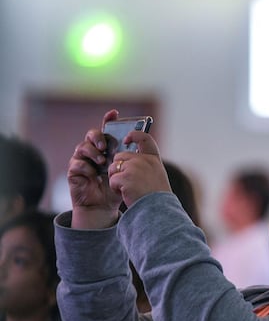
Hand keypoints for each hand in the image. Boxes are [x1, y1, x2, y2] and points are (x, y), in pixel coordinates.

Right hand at [68, 110, 121, 228]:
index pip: (106, 130)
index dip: (108, 120)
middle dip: (97, 137)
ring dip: (93, 152)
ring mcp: (82, 160)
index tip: (114, 113)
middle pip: (91, 134)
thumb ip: (132, 158)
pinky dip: (86, 167)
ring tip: (102, 162)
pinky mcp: (74, 171)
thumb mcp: (127, 172)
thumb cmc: (116, 187)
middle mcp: (93, 151)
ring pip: (82, 147)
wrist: (104, 207)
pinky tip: (93, 174)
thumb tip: (141, 142)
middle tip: (104, 146)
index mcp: (107, 149)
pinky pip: (77, 164)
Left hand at [107, 130, 168, 207]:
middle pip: (120, 157)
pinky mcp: (125, 177)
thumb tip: (126, 161)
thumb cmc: (157, 198)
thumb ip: (145, 165)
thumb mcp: (156, 176)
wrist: (158, 211)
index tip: (126, 138)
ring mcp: (134, 168)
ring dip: (116, 179)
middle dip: (119, 168)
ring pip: (113, 168)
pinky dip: (116, 188)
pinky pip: (112, 180)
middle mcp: (144, 160)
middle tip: (128, 182)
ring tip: (128, 190)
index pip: (145, 139)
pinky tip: (127, 194)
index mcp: (154, 160)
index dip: (134, 135)